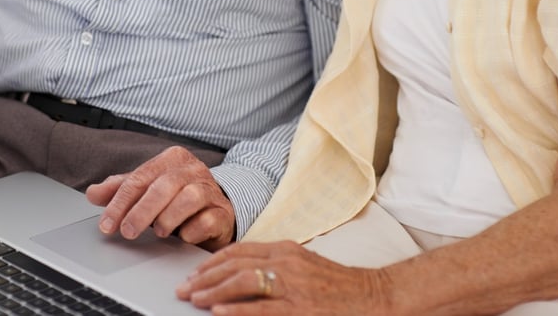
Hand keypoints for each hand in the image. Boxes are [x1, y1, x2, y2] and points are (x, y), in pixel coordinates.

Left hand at [85, 146, 234, 249]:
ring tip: (159, 232)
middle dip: (141, 211)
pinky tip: (182, 237)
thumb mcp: (147, 190)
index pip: (141, 177)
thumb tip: (93, 193)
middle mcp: (194, 170)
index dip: (120, 202)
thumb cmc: (177, 199)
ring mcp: (211, 190)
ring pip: (189, 198)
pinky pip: (207, 220)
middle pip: (164, 185)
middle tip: (126, 232)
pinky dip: (191, 231)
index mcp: (173, 159)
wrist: (217, 210)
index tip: (107, 224)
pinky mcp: (223, 213)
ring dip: (168, 218)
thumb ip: (121, 189)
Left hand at [176, 241, 394, 314]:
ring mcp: (293, 284)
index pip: (238, 250)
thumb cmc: (337, 285)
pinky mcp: (300, 307)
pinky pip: (262, 308)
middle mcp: (286, 261)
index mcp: (285, 249)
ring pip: (242, 282)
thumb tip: (240, 274)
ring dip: (213, 291)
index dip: (211, 261)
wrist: (374, 295)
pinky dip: (236, 309)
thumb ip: (274, 265)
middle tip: (183, 289)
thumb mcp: (303, 265)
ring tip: (193, 299)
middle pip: (234, 264)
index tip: (194, 272)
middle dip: (204, 277)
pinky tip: (218, 312)